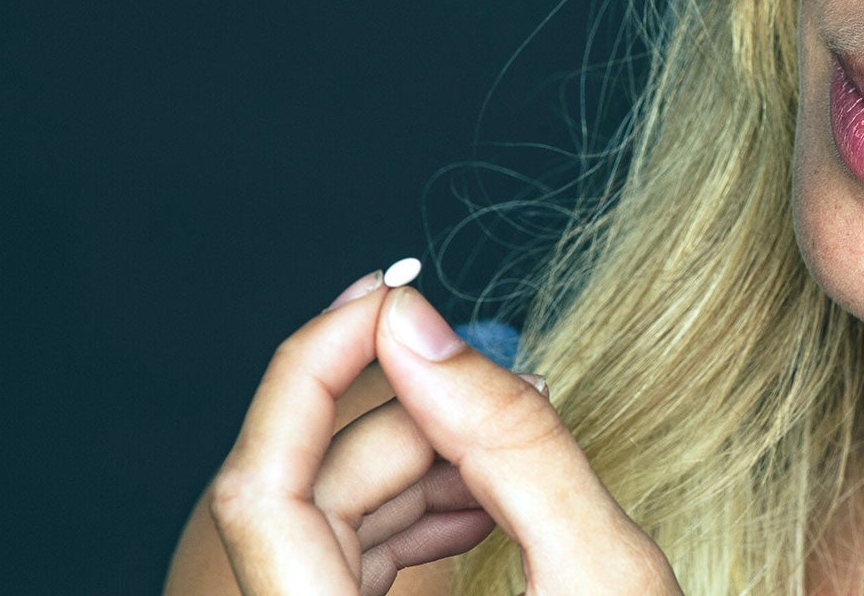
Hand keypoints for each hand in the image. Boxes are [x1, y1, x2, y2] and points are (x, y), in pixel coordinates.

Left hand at [208, 270, 681, 595]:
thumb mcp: (601, 571)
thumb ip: (514, 441)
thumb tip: (420, 325)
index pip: (261, 489)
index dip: (312, 369)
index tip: (389, 295)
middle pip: (305, 497)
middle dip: (403, 419)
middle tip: (501, 380)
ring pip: (331, 524)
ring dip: (418, 465)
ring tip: (512, 455)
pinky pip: (352, 561)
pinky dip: (418, 512)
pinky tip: (487, 501)